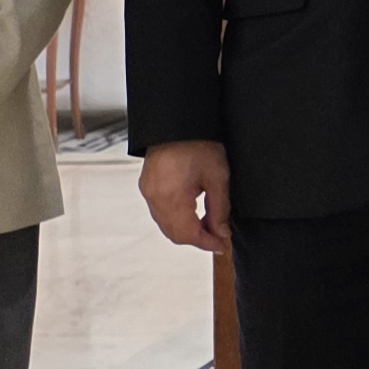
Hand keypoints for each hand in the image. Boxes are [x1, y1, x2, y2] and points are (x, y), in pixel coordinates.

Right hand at [140, 138, 233, 253]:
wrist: (176, 122)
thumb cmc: (197, 143)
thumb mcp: (217, 177)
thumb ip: (219, 209)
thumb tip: (221, 233)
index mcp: (172, 197)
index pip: (189, 234)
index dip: (207, 244)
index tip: (222, 245)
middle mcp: (155, 198)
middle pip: (175, 234)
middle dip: (197, 239)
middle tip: (218, 237)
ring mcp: (148, 192)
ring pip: (166, 226)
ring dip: (187, 230)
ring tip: (208, 224)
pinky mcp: (147, 187)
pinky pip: (160, 213)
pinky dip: (176, 219)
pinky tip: (193, 214)